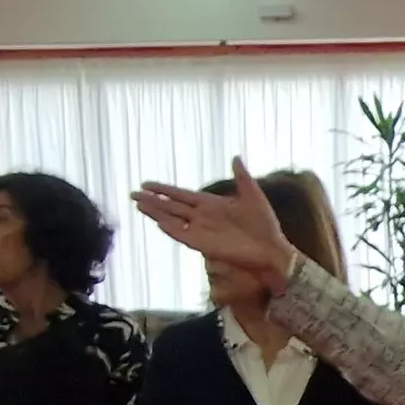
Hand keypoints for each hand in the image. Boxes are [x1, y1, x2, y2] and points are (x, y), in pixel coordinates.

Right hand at [133, 158, 298, 297]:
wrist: (271, 248)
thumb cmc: (264, 225)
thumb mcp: (253, 195)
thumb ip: (241, 177)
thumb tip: (235, 157)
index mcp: (211, 204)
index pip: (182, 195)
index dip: (164, 190)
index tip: (147, 184)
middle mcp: (202, 217)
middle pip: (171, 207)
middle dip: (152, 201)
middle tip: (133, 194)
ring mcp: (201, 231)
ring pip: (172, 220)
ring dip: (155, 213)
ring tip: (138, 205)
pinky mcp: (204, 244)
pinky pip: (182, 235)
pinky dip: (170, 228)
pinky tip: (158, 221)